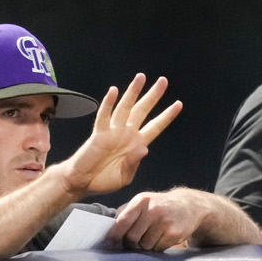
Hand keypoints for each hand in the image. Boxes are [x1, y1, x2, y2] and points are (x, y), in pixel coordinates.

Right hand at [58, 75, 183, 197]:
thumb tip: (144, 149)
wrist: (82, 182)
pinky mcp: (99, 133)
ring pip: (125, 107)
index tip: (179, 104)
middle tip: (163, 81)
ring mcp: (113, 131)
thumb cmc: (104, 180)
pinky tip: (114, 91)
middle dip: (153, 96)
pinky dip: (108, 103)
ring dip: (133, 92)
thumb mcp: (124, 176)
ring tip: (141, 78)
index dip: (166, 116)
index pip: (155, 126)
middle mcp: (126, 133)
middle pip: (142, 110)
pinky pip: (104, 116)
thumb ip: (133, 163)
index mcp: (137, 144)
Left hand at [108, 190, 209, 252]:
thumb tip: (108, 231)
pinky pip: (157, 249)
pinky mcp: (173, 233)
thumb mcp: (143, 202)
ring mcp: (164, 222)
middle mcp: (153, 210)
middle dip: (131, 243)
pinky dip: (157, 247)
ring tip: (152, 235)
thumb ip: (125, 213)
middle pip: (131, 238)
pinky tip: (162, 237)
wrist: (188, 205)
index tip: (109, 243)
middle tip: (134, 242)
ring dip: (145, 246)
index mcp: (141, 201)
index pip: (122, 221)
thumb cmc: (159, 206)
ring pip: (144, 246)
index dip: (114, 236)